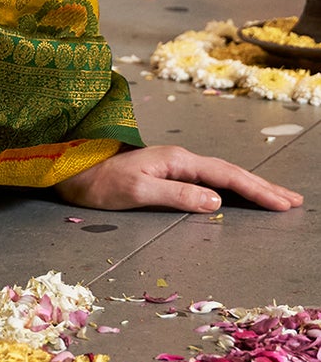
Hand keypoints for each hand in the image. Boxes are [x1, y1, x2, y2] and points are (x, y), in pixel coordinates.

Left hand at [58, 143, 304, 213]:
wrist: (69, 169)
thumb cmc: (97, 182)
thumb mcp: (135, 191)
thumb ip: (176, 195)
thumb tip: (216, 200)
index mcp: (176, 160)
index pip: (226, 175)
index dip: (257, 190)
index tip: (283, 203)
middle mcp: (178, 159)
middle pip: (230, 172)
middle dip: (263, 187)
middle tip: (293, 200)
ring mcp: (172, 165)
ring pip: (221, 175)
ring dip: (250, 186)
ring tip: (275, 197)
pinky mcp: (165, 173)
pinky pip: (208, 179)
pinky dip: (230, 187)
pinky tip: (236, 194)